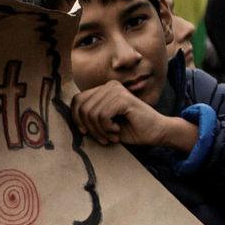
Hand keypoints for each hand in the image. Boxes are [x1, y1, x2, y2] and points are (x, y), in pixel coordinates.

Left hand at [71, 82, 196, 149]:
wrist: (156, 132)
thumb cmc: (130, 129)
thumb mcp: (103, 123)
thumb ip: (89, 116)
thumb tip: (68, 118)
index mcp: (103, 90)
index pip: (77, 101)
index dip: (76, 118)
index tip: (85, 132)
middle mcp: (108, 86)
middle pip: (82, 108)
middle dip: (90, 128)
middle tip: (103, 138)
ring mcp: (116, 90)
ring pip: (91, 114)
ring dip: (100, 131)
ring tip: (112, 135)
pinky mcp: (123, 98)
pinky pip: (102, 116)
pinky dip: (107, 128)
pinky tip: (117, 131)